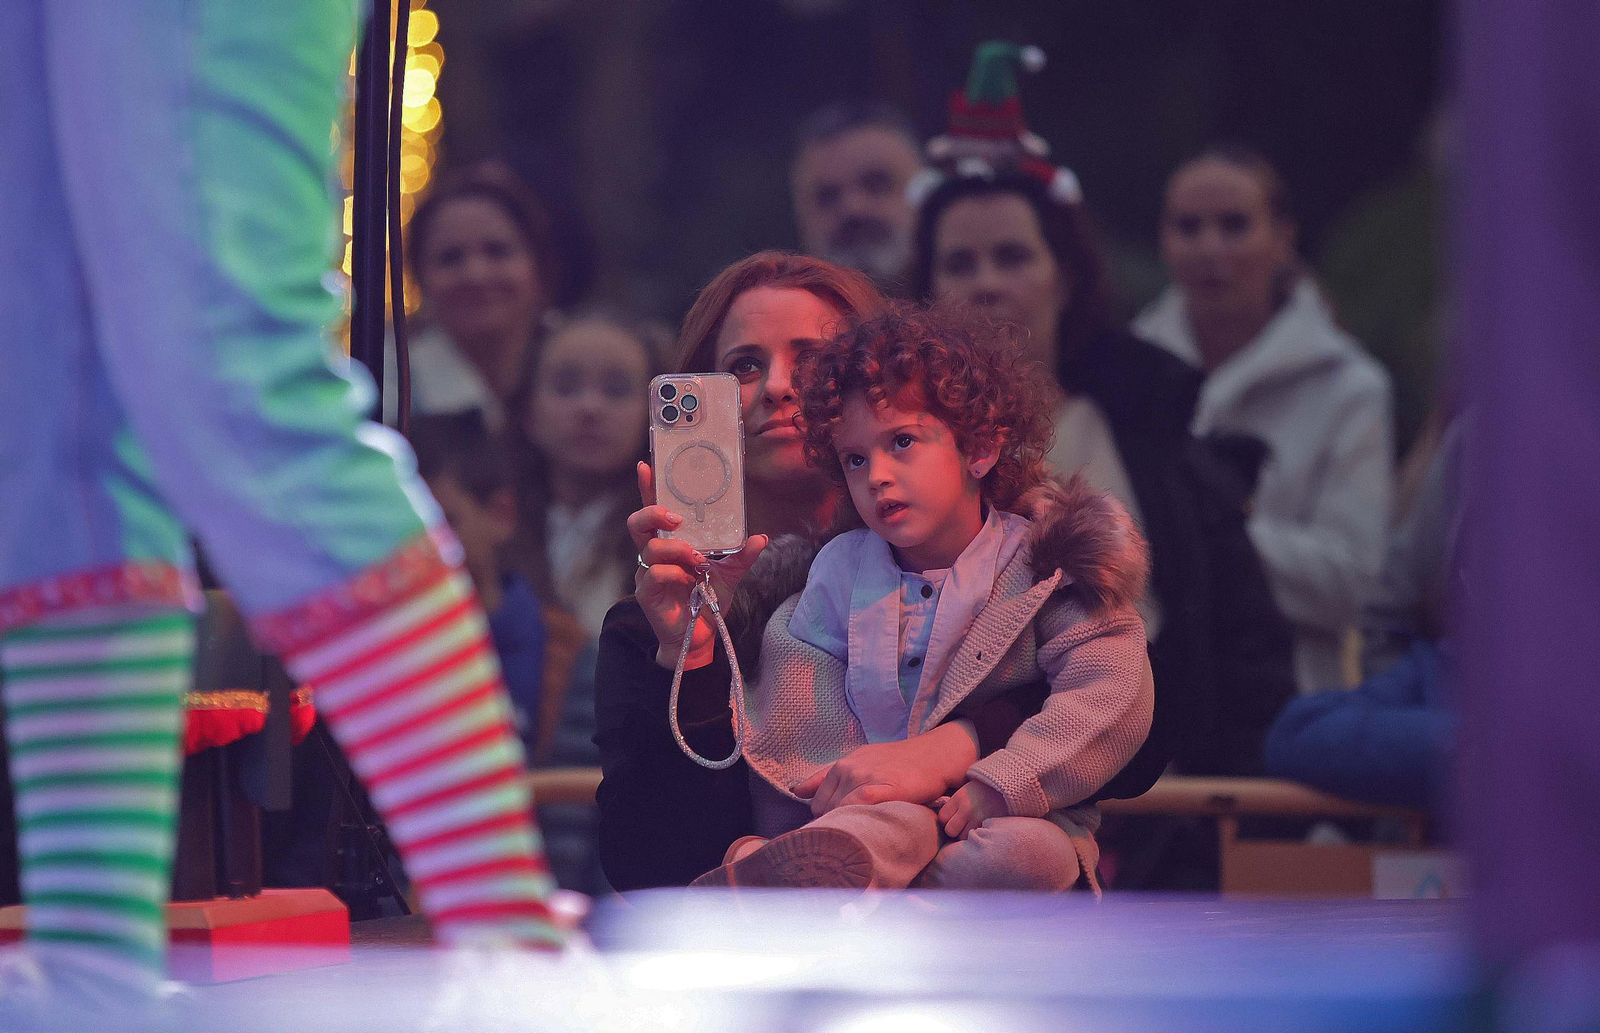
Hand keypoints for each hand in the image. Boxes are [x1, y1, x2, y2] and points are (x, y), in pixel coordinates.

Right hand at [628, 461, 766, 669]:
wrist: (699, 637)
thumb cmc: (706, 599)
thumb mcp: (730, 574)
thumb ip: (742, 556)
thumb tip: (761, 537)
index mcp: (670, 542)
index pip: (654, 510)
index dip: (648, 488)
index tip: (647, 465)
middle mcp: (655, 553)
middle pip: (637, 522)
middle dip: (654, 512)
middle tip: (677, 518)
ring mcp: (647, 572)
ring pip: (650, 547)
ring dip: (676, 547)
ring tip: (697, 558)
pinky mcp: (647, 592)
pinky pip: (655, 573)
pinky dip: (675, 573)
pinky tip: (689, 580)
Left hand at [791, 721, 978, 816]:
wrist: (936, 756)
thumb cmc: (901, 763)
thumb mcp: (862, 761)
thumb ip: (829, 776)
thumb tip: (797, 791)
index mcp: (842, 765)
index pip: (815, 801)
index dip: (824, 819)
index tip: (835, 831)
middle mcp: (847, 769)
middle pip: (823, 811)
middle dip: (833, 824)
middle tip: (852, 834)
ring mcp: (861, 778)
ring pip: (837, 814)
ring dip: (845, 828)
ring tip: (860, 837)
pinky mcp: (878, 790)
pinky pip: (853, 812)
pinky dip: (856, 825)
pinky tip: (867, 833)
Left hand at [937, 781, 1007, 839]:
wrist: (1008, 785)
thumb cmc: (984, 789)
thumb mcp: (965, 790)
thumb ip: (955, 805)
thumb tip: (942, 821)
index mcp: (959, 797)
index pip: (942, 818)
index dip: (946, 821)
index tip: (953, 818)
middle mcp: (967, 808)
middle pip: (950, 831)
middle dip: (955, 831)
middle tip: (963, 826)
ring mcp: (978, 817)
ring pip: (963, 837)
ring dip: (966, 835)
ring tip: (973, 827)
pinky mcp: (990, 824)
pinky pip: (977, 837)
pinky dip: (978, 837)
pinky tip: (981, 829)